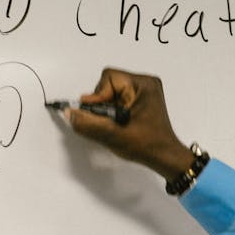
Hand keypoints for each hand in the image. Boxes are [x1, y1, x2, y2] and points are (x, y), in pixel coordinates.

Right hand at [67, 68, 194, 181]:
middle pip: (108, 83)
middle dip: (102, 102)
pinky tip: (118, 123)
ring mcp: (144, 90)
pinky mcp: (141, 99)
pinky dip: (112, 110)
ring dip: (106, 107)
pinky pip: (117, 97)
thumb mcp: (112, 135)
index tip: (97, 113)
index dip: (98, 96)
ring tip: (115, 124)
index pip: (109, 78)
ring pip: (111, 91)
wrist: (164, 156)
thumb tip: (69, 112)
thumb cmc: (146, 145)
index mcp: (143, 85)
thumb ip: (88, 123)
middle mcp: (145, 83)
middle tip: (108, 121)